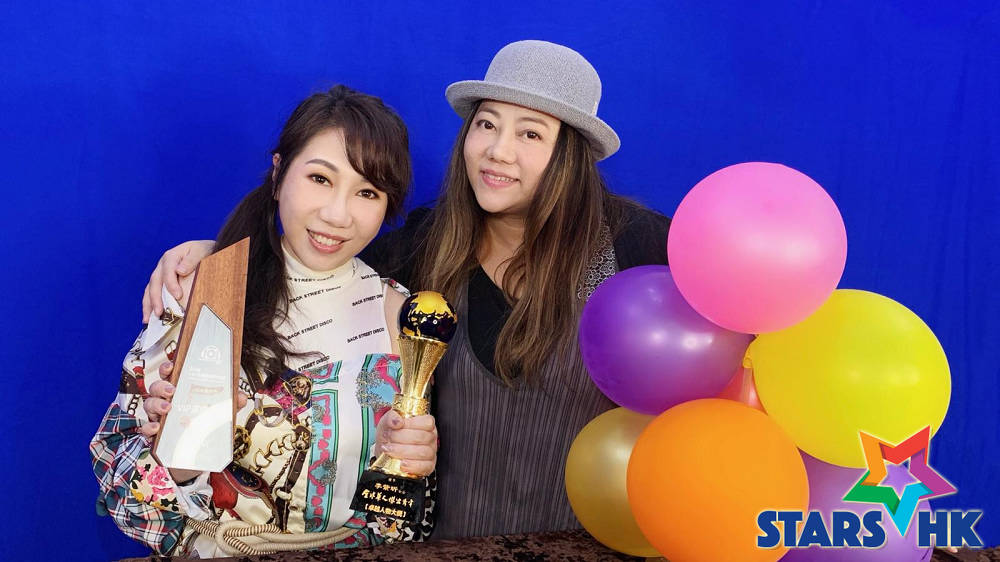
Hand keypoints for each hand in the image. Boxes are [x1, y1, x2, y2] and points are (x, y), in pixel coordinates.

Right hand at [139, 360, 247, 481]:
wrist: (198, 455)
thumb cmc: (205, 425)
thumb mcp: (220, 413)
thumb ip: (231, 403)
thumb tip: (241, 397)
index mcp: (181, 391)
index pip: (170, 374)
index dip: (167, 367)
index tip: (171, 366)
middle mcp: (167, 401)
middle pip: (156, 387)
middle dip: (161, 386)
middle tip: (172, 390)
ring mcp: (159, 417)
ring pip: (148, 404)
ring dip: (156, 404)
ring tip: (168, 408)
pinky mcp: (156, 434)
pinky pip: (146, 428)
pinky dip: (148, 427)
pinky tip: (156, 428)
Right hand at [142, 240, 214, 322]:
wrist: (204, 251)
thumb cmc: (204, 252)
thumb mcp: (201, 251)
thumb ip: (191, 260)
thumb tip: (180, 271)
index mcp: (172, 256)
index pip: (168, 270)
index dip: (171, 283)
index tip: (178, 295)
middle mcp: (162, 265)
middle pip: (155, 281)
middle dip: (156, 298)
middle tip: (159, 312)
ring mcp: (160, 274)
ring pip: (150, 289)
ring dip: (149, 304)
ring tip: (149, 319)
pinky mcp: (161, 283)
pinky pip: (151, 294)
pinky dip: (150, 305)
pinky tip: (149, 318)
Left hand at [374, 411, 437, 476]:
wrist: (385, 451)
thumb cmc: (390, 434)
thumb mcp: (387, 422)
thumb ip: (391, 417)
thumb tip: (397, 421)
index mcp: (425, 425)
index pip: (427, 422)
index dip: (412, 423)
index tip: (397, 426)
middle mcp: (430, 438)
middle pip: (422, 437)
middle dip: (401, 437)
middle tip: (388, 437)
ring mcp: (431, 453)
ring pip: (423, 452)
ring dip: (403, 451)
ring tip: (389, 450)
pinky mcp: (428, 466)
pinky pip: (424, 467)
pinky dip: (412, 466)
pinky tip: (402, 464)